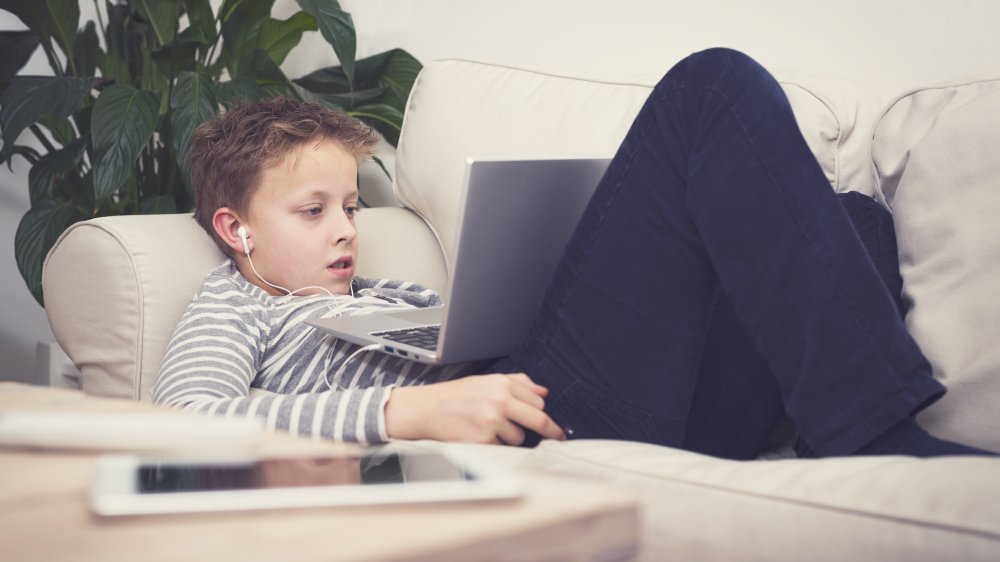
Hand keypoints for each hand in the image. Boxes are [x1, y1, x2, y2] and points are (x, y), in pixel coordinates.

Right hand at [384, 373, 565, 444]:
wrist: (425, 409)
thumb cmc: (455, 396)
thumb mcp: (485, 380)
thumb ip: (517, 382)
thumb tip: (544, 391)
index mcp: (502, 384)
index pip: (538, 400)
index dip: (542, 410)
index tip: (549, 419)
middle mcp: (500, 401)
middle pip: (538, 419)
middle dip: (551, 430)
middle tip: (559, 436)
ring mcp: (492, 422)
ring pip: (519, 438)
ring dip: (511, 437)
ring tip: (490, 429)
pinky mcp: (484, 440)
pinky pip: (502, 448)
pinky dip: (496, 446)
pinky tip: (480, 436)